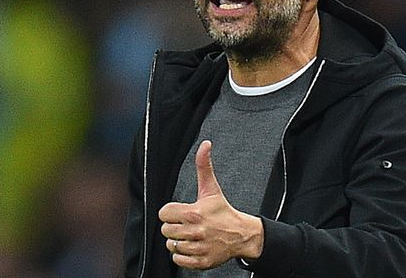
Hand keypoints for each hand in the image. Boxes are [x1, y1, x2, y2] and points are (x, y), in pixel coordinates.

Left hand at [158, 140, 263, 269]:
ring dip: (178, 241)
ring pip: (172, 246)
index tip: (180, 212)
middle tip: (186, 224)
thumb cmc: (222, 211)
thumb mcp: (212, 188)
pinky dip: (182, 256)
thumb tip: (205, 144)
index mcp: (194, 213)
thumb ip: (204, 166)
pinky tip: (192, 246)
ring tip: (190, 235)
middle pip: (166, 231)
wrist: (241, 234)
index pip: (164, 214)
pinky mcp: (201, 262)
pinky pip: (179, 260)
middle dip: (174, 227)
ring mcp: (198, 248)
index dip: (170, 212)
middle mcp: (195, 231)